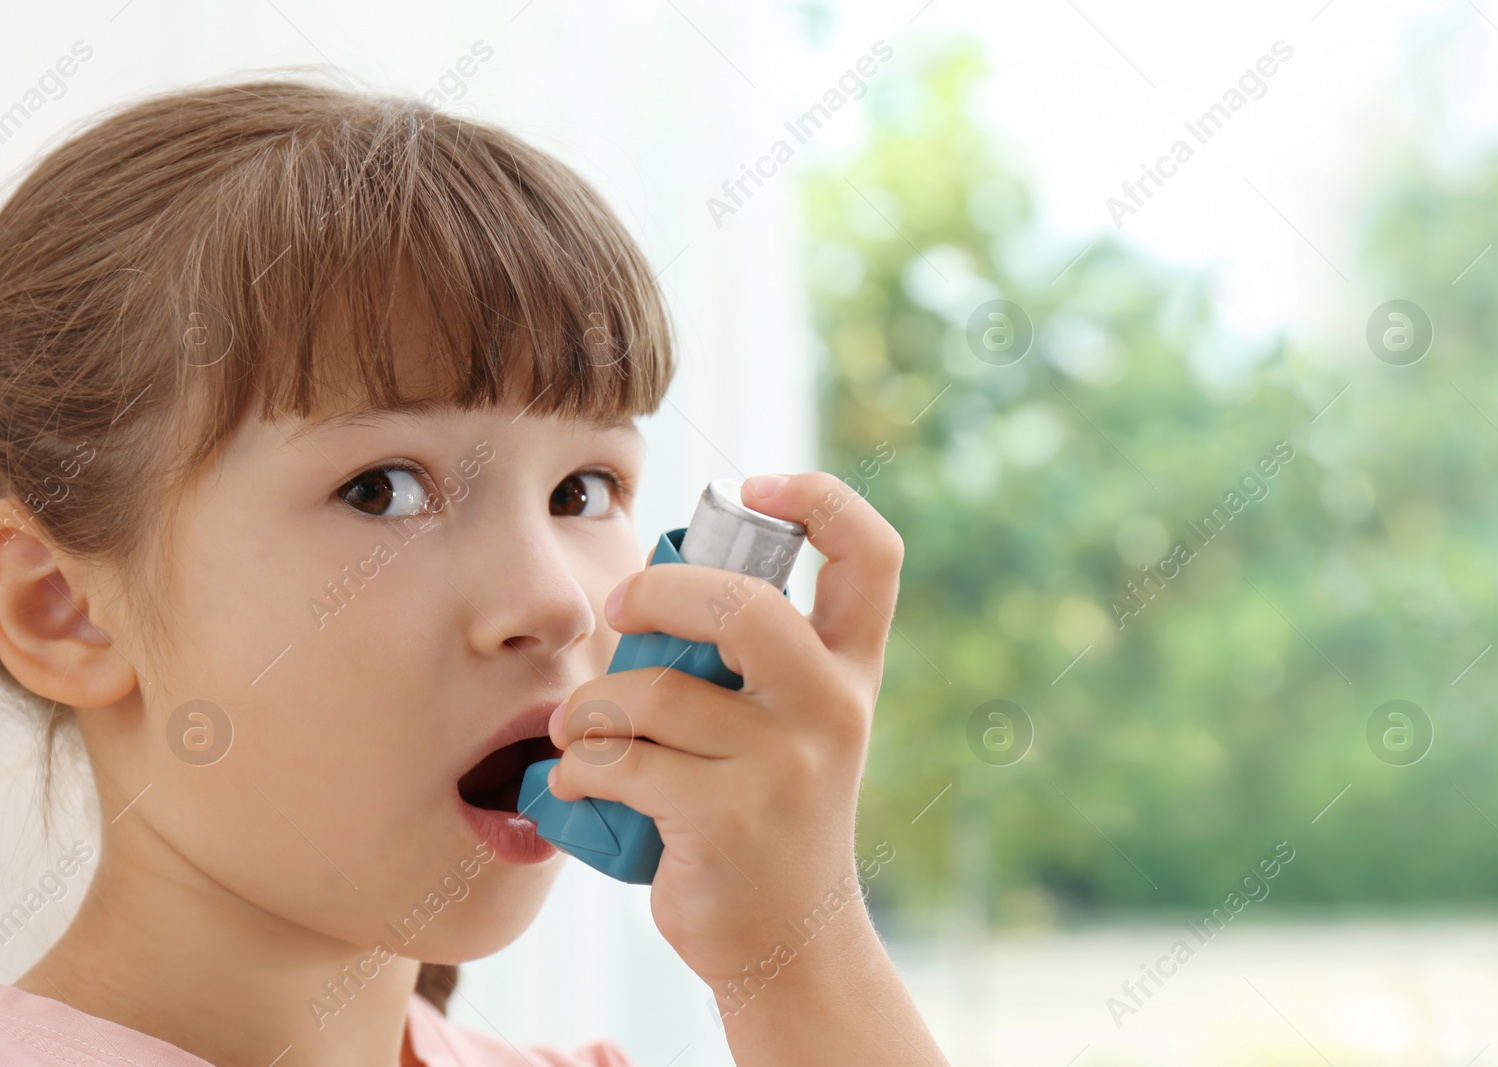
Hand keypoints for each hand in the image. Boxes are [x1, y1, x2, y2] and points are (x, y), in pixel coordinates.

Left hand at [544, 472, 902, 986]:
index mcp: (851, 666)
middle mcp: (833, 707)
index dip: (820, 498)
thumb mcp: (790, 721)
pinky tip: (576, 779)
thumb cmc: (765, 807)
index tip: (756, 487)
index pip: (872, 552)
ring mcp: (787, 764)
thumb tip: (654, 580)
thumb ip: (753, 653)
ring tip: (576, 729)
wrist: (789, 939)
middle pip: (746, 606)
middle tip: (618, 608)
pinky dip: (580, 765)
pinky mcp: (731, 818)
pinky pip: (626, 761)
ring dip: (590, 706)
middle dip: (656, 593)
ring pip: (659, 692)